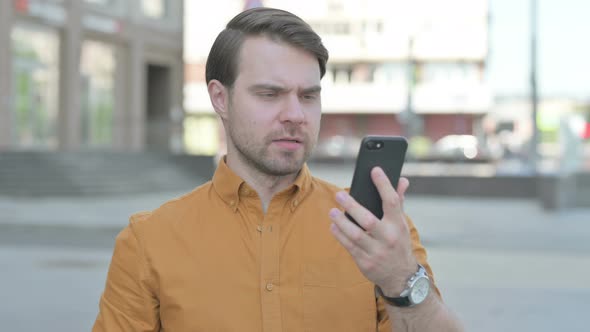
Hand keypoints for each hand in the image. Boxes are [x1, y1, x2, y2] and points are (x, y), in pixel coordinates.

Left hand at [329, 167, 416, 295]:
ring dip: (341, 222)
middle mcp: (388, 238)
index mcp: (398, 225)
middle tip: (339, 195)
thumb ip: (398, 202)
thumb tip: (401, 180)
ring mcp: (376, 252)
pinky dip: (339, 235)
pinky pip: (349, 246)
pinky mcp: (365, 262)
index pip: (392, 201)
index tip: (374, 170)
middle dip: (352, 206)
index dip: (383, 184)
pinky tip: (334, 226)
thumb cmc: (398, 243)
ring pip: (355, 235)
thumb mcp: (401, 224)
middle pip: (368, 220)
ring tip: (332, 212)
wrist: (401, 277)